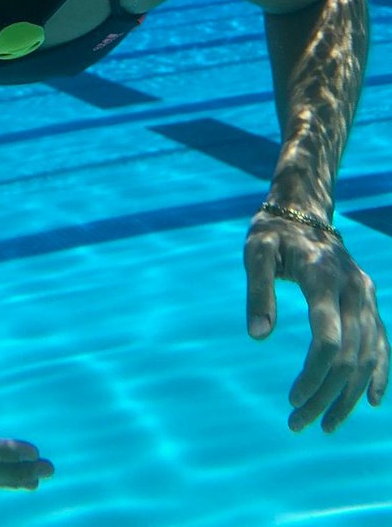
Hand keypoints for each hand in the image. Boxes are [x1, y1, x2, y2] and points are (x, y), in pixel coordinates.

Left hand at [244, 210, 389, 431]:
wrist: (303, 210)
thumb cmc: (273, 233)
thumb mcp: (256, 252)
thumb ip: (258, 291)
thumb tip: (258, 336)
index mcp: (324, 277)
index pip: (328, 338)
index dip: (313, 375)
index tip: (291, 400)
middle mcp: (354, 289)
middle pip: (350, 355)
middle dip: (326, 395)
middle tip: (297, 423)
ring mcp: (367, 297)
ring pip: (369, 356)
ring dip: (348, 395)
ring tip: (324, 424)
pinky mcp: (370, 302)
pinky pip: (383, 342)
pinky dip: (380, 373)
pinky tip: (371, 401)